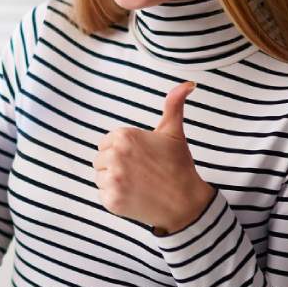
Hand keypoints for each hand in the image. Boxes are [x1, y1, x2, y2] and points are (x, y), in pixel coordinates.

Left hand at [93, 81, 214, 232]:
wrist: (185, 203)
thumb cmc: (178, 165)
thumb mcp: (173, 132)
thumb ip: (174, 104)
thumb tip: (188, 84)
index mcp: (124, 136)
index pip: (106, 144)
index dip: (123, 152)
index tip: (140, 159)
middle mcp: (115, 156)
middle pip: (100, 160)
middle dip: (116, 166)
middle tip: (140, 173)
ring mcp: (112, 179)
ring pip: (100, 177)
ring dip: (114, 182)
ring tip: (137, 184)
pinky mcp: (111, 200)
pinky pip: (102, 194)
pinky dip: (115, 197)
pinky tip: (134, 196)